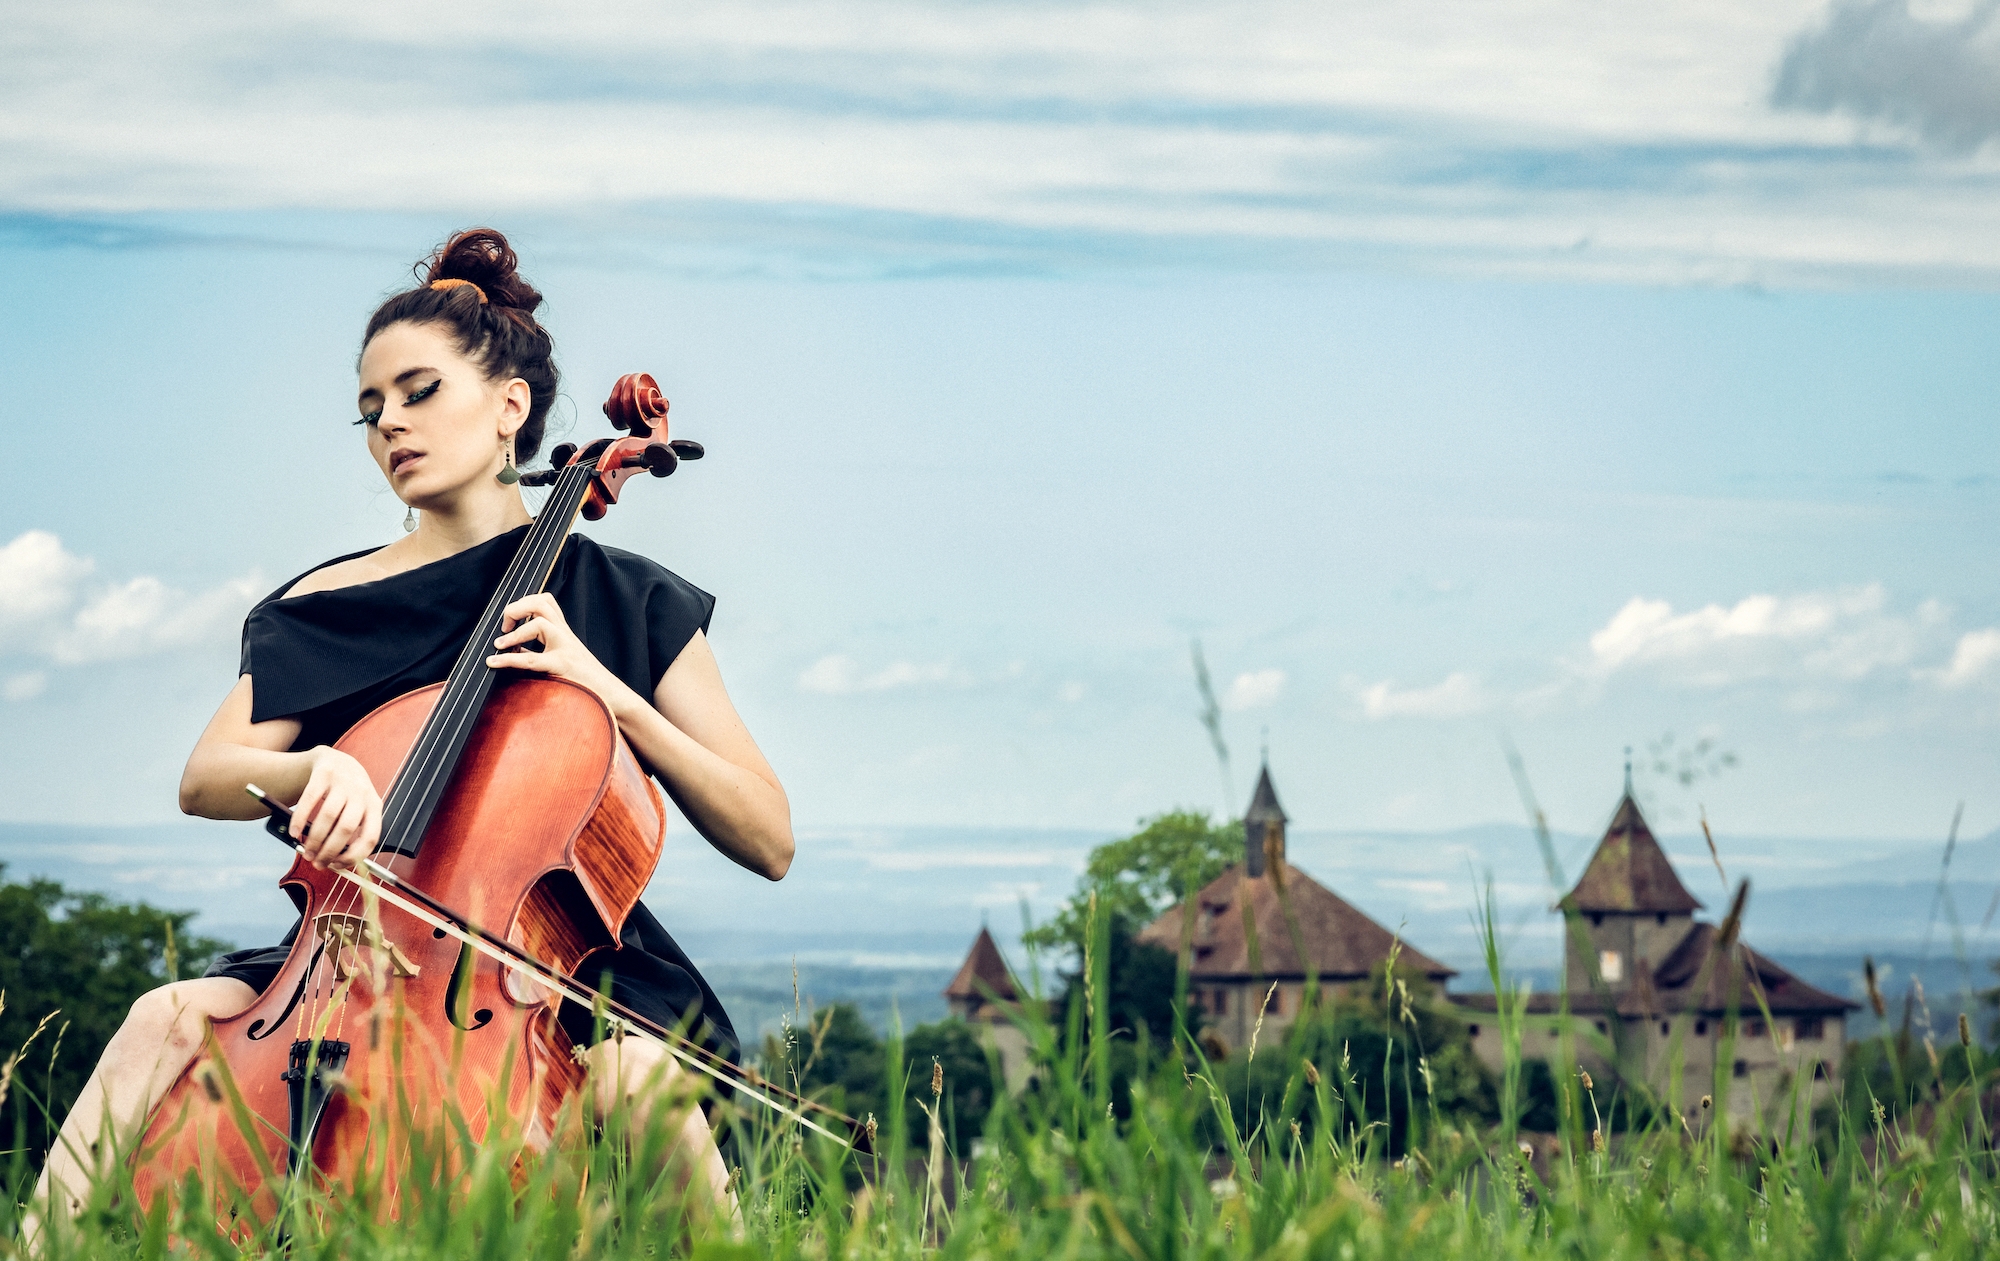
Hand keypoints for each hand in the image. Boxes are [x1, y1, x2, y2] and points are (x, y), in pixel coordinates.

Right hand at [291, 747, 381, 870]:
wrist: (333, 759)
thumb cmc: (345, 793)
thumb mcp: (356, 809)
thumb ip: (349, 832)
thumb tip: (333, 862)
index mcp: (374, 805)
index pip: (370, 837)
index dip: (353, 856)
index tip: (337, 866)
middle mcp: (362, 792)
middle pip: (346, 828)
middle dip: (329, 850)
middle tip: (316, 862)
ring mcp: (344, 781)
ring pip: (327, 816)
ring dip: (314, 839)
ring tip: (306, 851)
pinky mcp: (324, 772)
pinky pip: (309, 800)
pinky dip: (300, 820)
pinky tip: (294, 833)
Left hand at [487, 593, 635, 714]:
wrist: (611, 695)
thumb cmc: (587, 680)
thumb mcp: (565, 658)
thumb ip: (543, 650)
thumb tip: (513, 651)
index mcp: (564, 632)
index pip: (545, 601)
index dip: (523, 604)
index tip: (509, 623)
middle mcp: (565, 635)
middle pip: (541, 602)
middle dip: (516, 609)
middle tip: (504, 627)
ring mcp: (565, 648)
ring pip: (539, 623)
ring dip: (514, 631)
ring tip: (500, 644)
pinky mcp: (561, 666)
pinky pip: (531, 659)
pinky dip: (508, 659)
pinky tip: (494, 662)